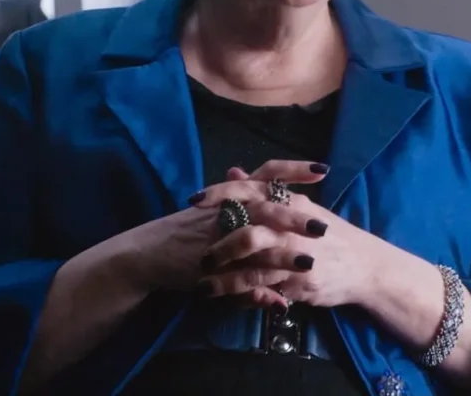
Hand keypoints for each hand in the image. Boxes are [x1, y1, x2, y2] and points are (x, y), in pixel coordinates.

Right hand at [126, 165, 325, 293]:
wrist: (147, 253)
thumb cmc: (182, 230)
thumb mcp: (208, 208)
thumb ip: (229, 193)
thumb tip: (240, 171)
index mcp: (231, 196)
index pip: (266, 173)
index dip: (294, 169)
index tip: (323, 168)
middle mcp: (226, 212)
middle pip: (266, 207)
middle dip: (296, 217)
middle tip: (322, 226)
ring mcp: (218, 239)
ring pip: (255, 243)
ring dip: (284, 255)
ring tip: (310, 263)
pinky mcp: (211, 267)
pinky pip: (239, 278)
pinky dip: (261, 290)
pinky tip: (283, 302)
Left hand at [191, 160, 387, 309]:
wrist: (366, 266)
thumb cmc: (331, 236)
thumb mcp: (300, 207)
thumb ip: (264, 190)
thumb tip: (233, 171)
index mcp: (290, 199)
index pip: (250, 188)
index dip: (220, 192)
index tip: (194, 199)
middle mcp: (291, 219)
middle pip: (246, 218)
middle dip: (216, 233)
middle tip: (196, 249)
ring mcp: (295, 247)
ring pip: (250, 252)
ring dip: (223, 266)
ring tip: (202, 278)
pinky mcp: (299, 276)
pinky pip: (262, 281)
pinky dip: (238, 288)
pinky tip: (221, 294)